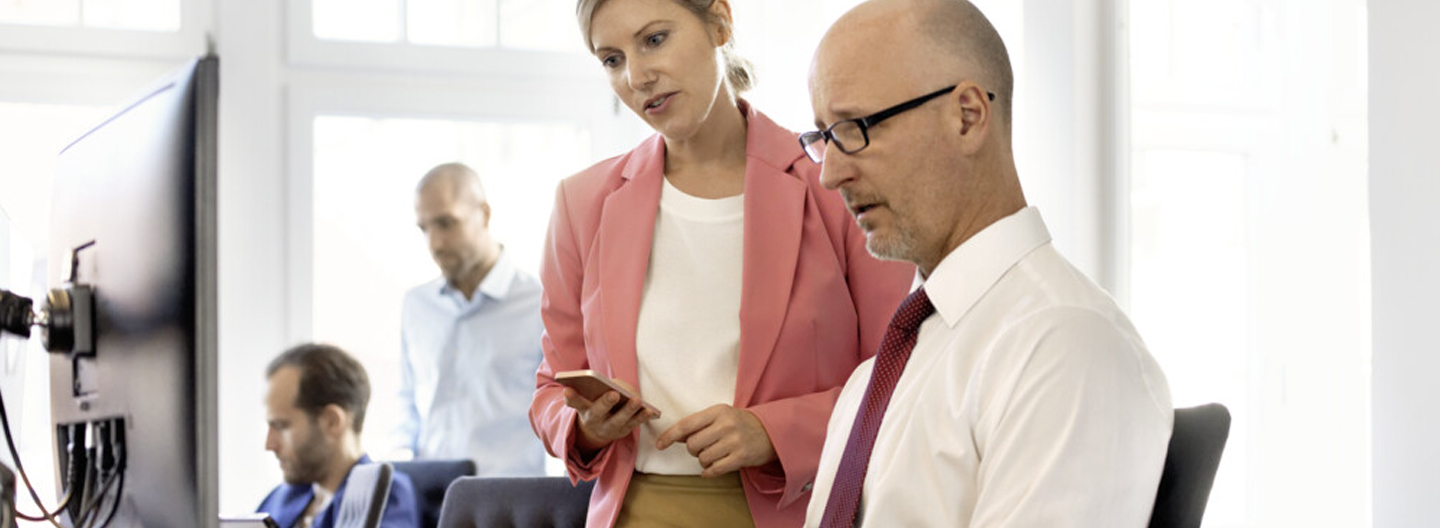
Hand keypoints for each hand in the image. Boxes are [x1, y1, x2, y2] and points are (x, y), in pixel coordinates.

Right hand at [563, 380, 655, 456]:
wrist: (597, 431)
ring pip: (619, 420)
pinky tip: (651, 410)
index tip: (567, 389)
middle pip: (598, 412)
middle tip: (613, 394)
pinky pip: (634, 424)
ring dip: (628, 411)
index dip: (571, 397)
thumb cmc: (595, 405)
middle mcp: (594, 420)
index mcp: (583, 409)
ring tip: (637, 401)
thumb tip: (618, 386)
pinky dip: (642, 417)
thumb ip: (597, 389)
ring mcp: (609, 428)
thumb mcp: (590, 398)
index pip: (574, 402)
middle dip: (605, 403)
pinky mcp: (623, 431)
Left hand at [655, 404, 776, 477]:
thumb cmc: (740, 424)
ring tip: (714, 456)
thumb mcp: (721, 416)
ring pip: (703, 458)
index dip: (670, 436)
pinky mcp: (741, 457)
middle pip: (692, 444)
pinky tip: (713, 468)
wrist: (771, 431)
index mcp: (718, 411)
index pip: (687, 424)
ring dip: (703, 461)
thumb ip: (699, 425)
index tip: (659, 445)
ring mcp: (734, 441)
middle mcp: (726, 425)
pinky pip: (714, 469)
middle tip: (703, 448)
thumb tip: (673, 437)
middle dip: (693, 450)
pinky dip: (709, 472)